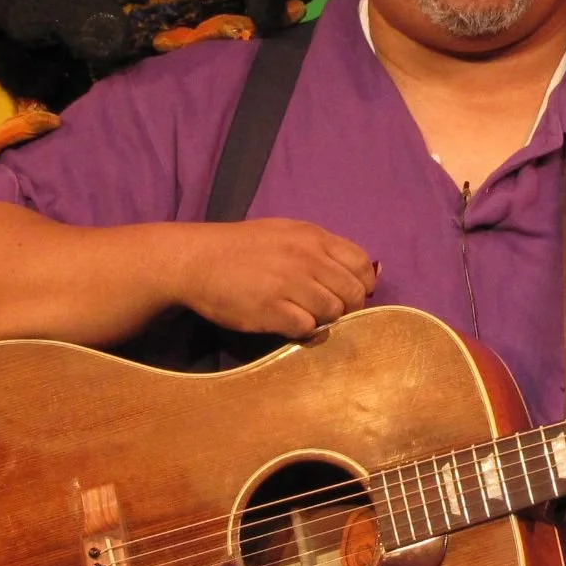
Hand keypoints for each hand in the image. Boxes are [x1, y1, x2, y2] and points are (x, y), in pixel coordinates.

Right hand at [175, 219, 376, 338]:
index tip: (349, 294)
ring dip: (323, 320)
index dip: (362, 284)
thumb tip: (369, 273)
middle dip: (347, 308)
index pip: (361, 264)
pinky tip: (288, 324)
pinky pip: (307, 328)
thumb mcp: (287, 234)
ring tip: (303, 315)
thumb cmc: (242, 248)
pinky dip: (303, 331)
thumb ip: (323, 250)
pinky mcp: (272, 310)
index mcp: (313, 237)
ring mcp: (289, 284)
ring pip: (332, 313)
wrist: (196, 260)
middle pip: (352, 293)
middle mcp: (306, 258)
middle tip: (328, 311)